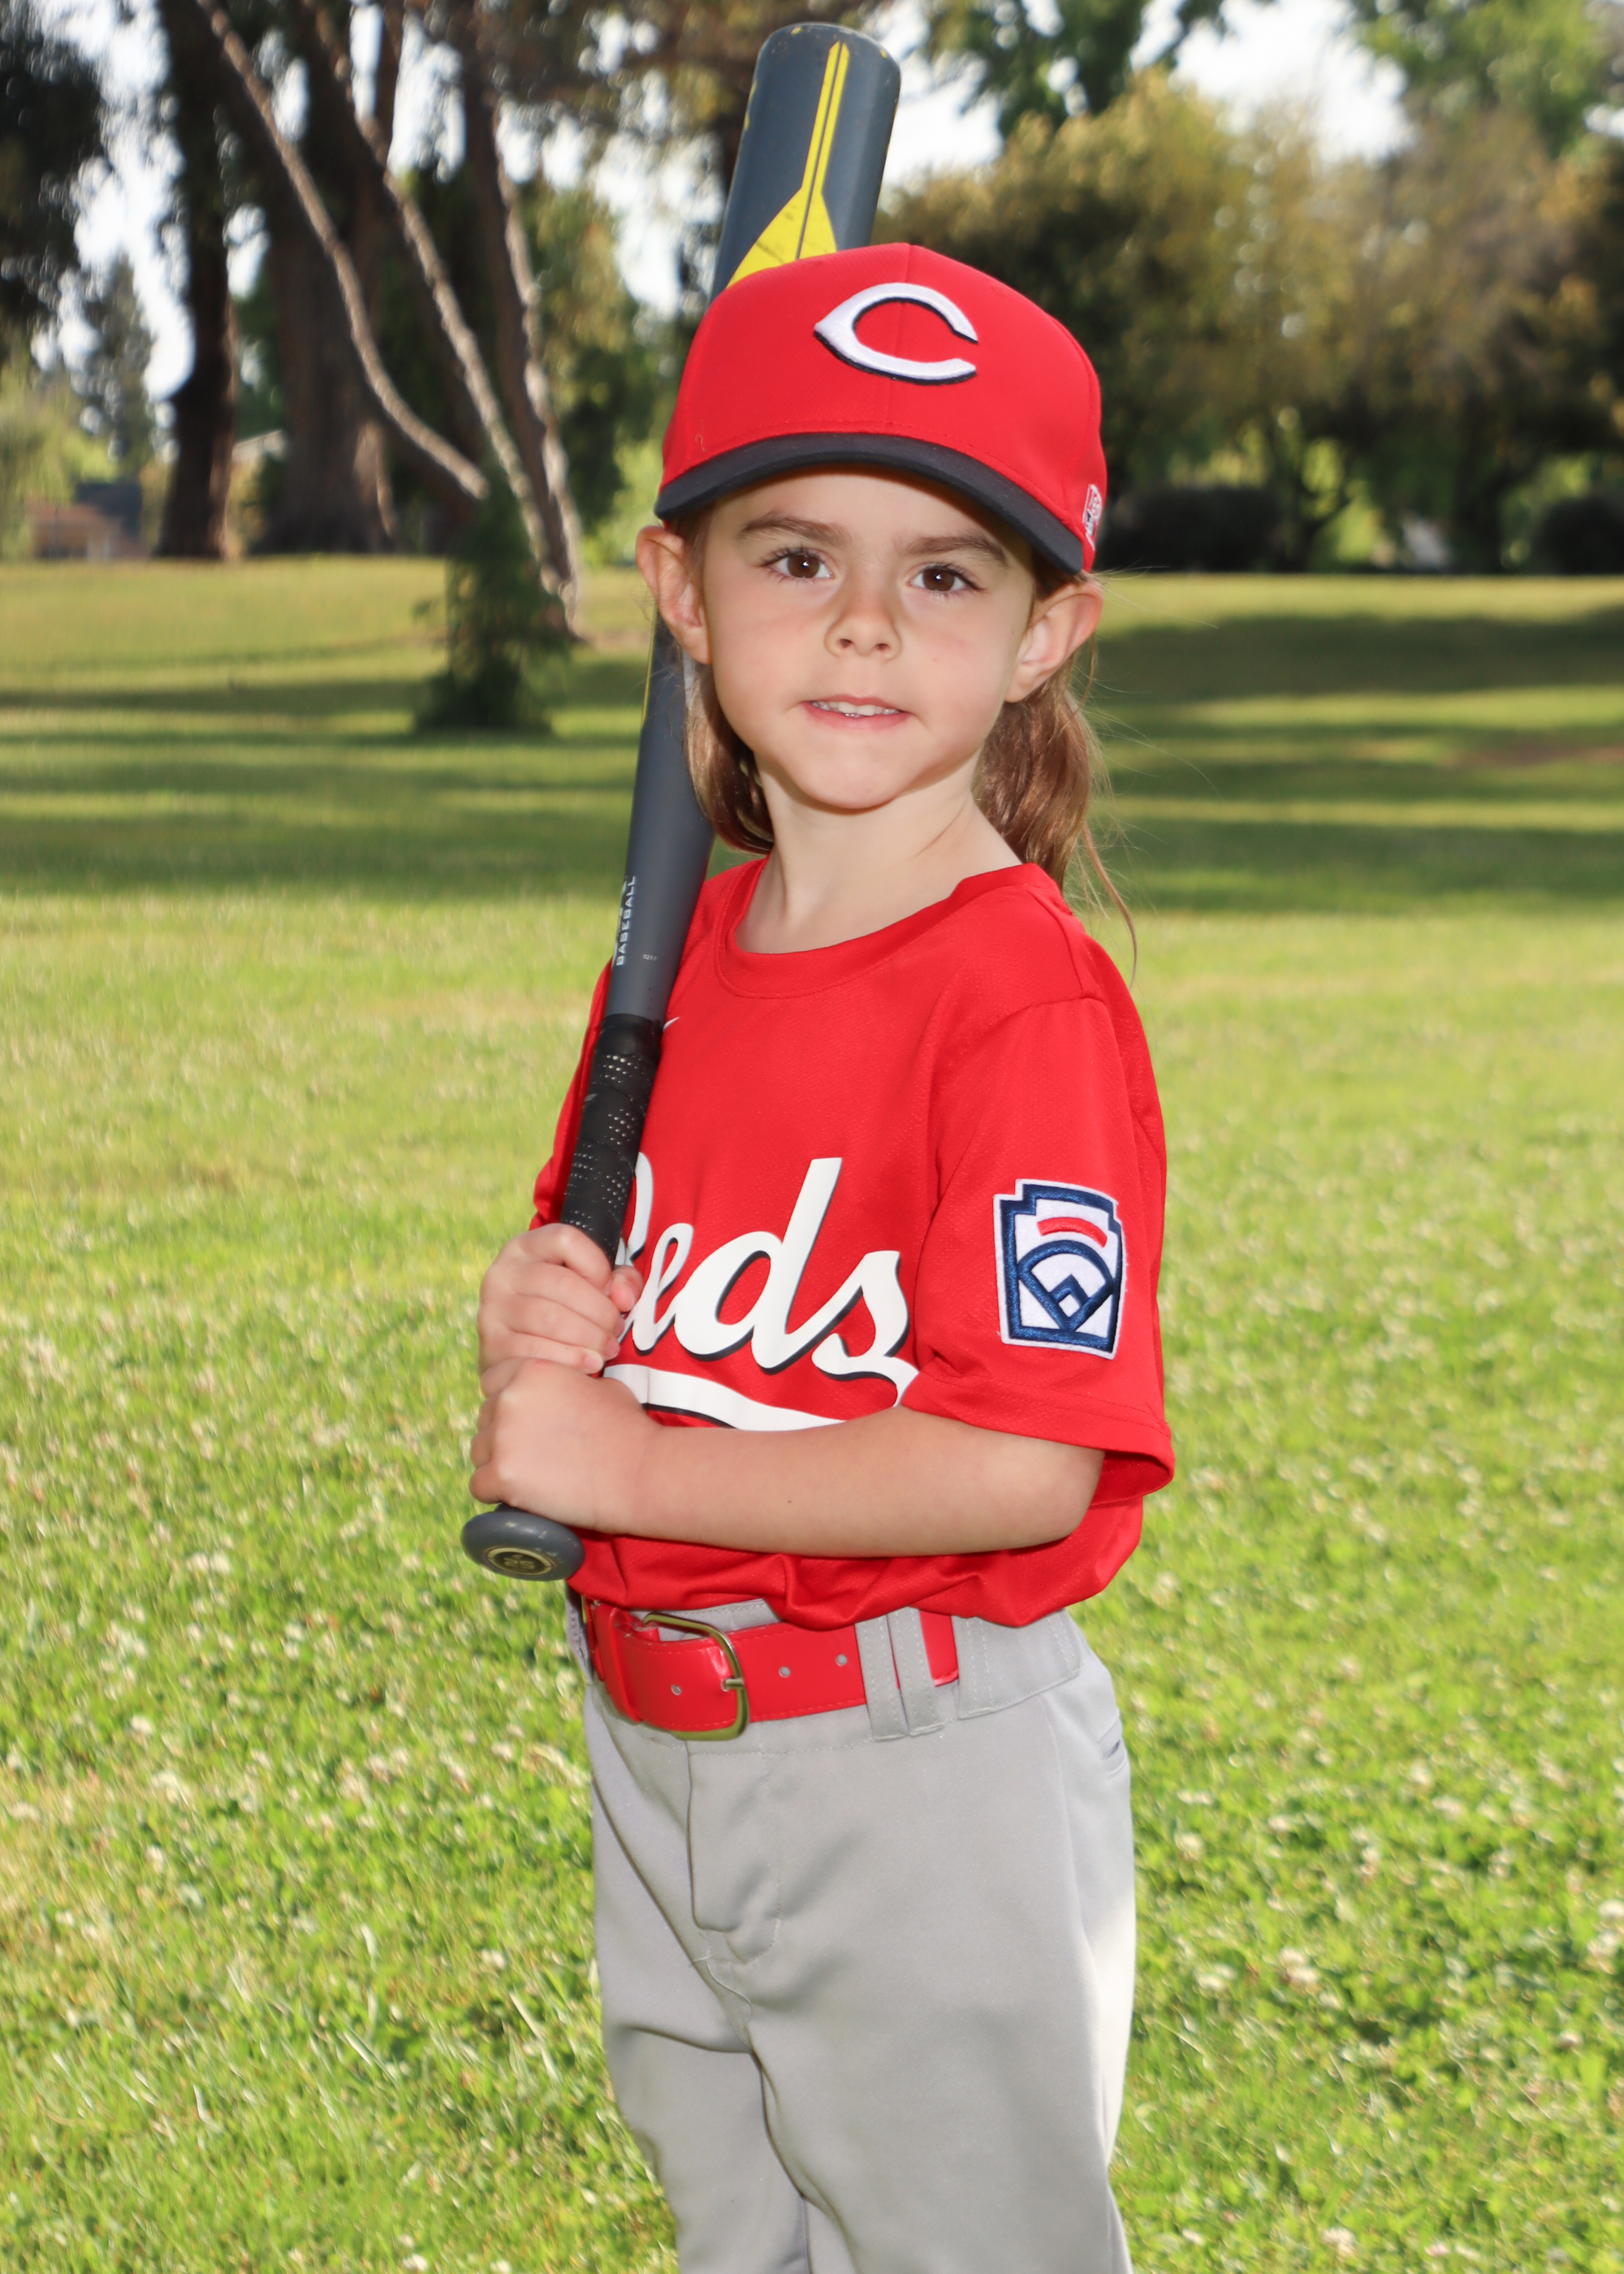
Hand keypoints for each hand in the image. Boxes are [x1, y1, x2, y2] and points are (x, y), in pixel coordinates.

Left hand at [469, 1358, 655, 1532]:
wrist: (639, 1471)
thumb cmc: (627, 1429)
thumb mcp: (600, 1386)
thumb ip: (568, 1383)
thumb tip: (562, 1393)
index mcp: (531, 1370)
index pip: (492, 1382)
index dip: (508, 1403)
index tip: (525, 1422)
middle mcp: (510, 1398)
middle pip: (485, 1419)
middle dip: (503, 1435)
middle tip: (535, 1454)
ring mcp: (503, 1437)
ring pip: (478, 1452)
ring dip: (498, 1463)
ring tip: (531, 1477)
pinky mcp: (503, 1476)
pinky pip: (479, 1486)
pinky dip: (496, 1494)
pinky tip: (520, 1497)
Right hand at [478, 1223, 641, 1386]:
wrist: (519, 1352)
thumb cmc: (565, 1309)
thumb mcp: (593, 1284)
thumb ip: (620, 1281)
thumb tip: (624, 1297)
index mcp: (526, 1247)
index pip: (565, 1239)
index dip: (597, 1265)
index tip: (612, 1293)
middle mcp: (503, 1273)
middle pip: (561, 1283)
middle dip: (599, 1311)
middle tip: (616, 1331)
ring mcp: (492, 1309)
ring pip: (548, 1318)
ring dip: (588, 1337)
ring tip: (607, 1350)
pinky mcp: (492, 1345)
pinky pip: (534, 1350)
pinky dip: (569, 1359)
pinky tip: (589, 1365)